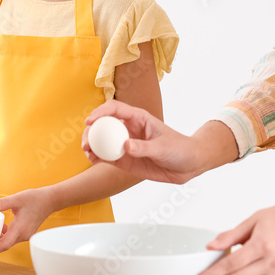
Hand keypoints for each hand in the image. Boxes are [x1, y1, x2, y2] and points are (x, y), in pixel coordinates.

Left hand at [0, 187, 56, 253]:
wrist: (50, 200)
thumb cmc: (35, 199)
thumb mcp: (16, 199)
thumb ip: (0, 204)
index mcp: (20, 229)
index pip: (3, 245)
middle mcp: (24, 235)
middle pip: (4, 245)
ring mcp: (26, 235)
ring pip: (8, 242)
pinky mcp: (26, 233)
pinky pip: (13, 238)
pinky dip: (5, 234)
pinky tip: (3, 226)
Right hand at [83, 100, 205, 183]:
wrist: (188, 165)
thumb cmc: (180, 149)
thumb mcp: (163, 147)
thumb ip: (144, 147)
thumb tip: (125, 146)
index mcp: (138, 118)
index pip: (115, 109)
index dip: (100, 112)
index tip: (90, 122)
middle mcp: (129, 129)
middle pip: (103, 124)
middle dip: (91, 130)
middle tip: (86, 142)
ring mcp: (126, 145)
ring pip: (102, 141)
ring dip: (91, 144)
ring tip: (87, 152)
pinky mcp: (126, 160)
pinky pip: (107, 157)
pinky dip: (98, 157)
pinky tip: (92, 160)